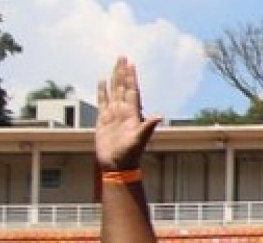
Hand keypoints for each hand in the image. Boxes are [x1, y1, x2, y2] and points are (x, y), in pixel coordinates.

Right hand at [94, 56, 159, 170]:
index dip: (131, 77)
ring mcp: (114, 114)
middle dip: (123, 72)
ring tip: (115, 64)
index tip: (131, 64)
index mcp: (132, 114)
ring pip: (114, 91)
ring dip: (114, 78)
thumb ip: (148, 127)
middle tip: (123, 57)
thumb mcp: (140, 140)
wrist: (117, 165)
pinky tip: (102, 81)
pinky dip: (102, 91)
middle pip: (123, 87)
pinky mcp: (103, 120)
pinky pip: (102, 101)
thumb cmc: (130, 154)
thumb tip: (160, 116)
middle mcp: (124, 111)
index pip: (132, 91)